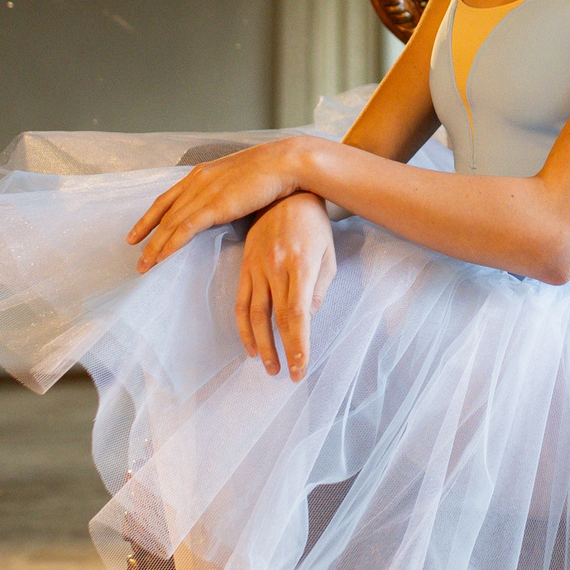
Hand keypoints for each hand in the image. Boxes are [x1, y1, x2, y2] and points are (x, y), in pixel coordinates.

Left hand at [128, 139, 306, 270]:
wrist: (285, 163)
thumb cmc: (271, 171)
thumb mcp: (238, 178)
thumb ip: (224, 190)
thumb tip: (222, 205)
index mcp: (202, 173)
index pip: (167, 199)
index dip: (149, 218)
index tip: (136, 233)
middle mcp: (197, 181)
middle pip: (164, 213)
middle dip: (146, 235)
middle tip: (135, 255)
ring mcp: (205, 193)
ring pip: (171, 224)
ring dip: (155, 246)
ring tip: (144, 265)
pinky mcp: (215, 205)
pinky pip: (186, 228)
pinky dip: (171, 244)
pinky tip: (162, 257)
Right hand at [238, 193, 336, 378]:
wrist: (286, 194)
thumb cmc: (314, 226)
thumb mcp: (328, 254)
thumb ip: (320, 288)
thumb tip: (308, 319)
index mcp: (301, 264)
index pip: (297, 313)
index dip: (298, 343)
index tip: (300, 366)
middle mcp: (275, 267)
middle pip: (276, 318)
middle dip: (283, 350)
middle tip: (288, 374)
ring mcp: (257, 267)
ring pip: (255, 314)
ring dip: (261, 344)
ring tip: (270, 367)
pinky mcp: (245, 267)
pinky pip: (241, 302)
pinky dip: (244, 327)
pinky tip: (251, 346)